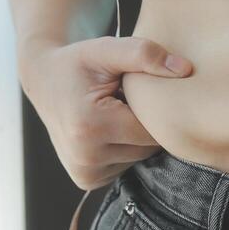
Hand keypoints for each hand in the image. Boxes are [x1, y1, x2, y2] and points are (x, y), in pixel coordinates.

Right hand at [19, 34, 192, 189]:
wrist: (43, 81)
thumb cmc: (78, 63)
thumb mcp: (106, 49)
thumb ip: (144, 54)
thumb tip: (185, 69)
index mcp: (91, 126)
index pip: (152, 129)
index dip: (154, 108)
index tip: (139, 90)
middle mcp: (85, 157)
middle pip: (148, 147)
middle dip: (145, 123)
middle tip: (125, 100)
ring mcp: (85, 173)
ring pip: (138, 158)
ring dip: (135, 137)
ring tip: (114, 113)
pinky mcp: (86, 180)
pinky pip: (124, 165)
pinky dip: (123, 148)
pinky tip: (107, 129)